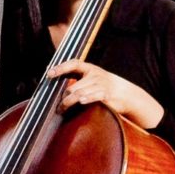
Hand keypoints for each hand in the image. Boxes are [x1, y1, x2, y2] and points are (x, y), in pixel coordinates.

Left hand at [43, 59, 162, 127]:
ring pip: (78, 94)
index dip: (60, 67)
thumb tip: (59, 85)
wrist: (125, 94)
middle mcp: (94, 74)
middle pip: (72, 87)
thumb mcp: (93, 78)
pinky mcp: (105, 94)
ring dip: (68, 103)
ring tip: (61, 109)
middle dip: (63, 98)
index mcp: (90, 68)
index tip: (49, 74)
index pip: (73, 64)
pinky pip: (92, 96)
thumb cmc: (104, 87)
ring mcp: (100, 84)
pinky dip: (85, 99)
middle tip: (57, 106)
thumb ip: (79, 79)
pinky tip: (81, 102)